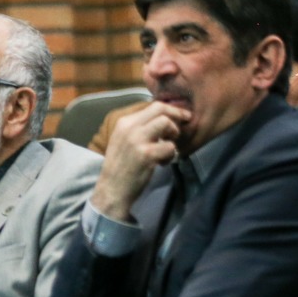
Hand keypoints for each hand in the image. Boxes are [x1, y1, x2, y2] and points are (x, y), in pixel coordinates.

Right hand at [91, 101, 190, 221]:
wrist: (111, 190)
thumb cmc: (120, 167)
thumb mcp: (123, 141)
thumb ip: (138, 128)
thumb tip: (163, 117)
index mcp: (123, 123)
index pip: (152, 106)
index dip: (170, 109)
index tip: (181, 116)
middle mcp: (129, 128)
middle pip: (160, 109)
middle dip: (177, 115)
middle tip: (185, 123)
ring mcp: (137, 140)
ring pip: (166, 123)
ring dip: (173, 134)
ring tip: (168, 147)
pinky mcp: (146, 154)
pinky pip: (170, 147)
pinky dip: (170, 155)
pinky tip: (163, 163)